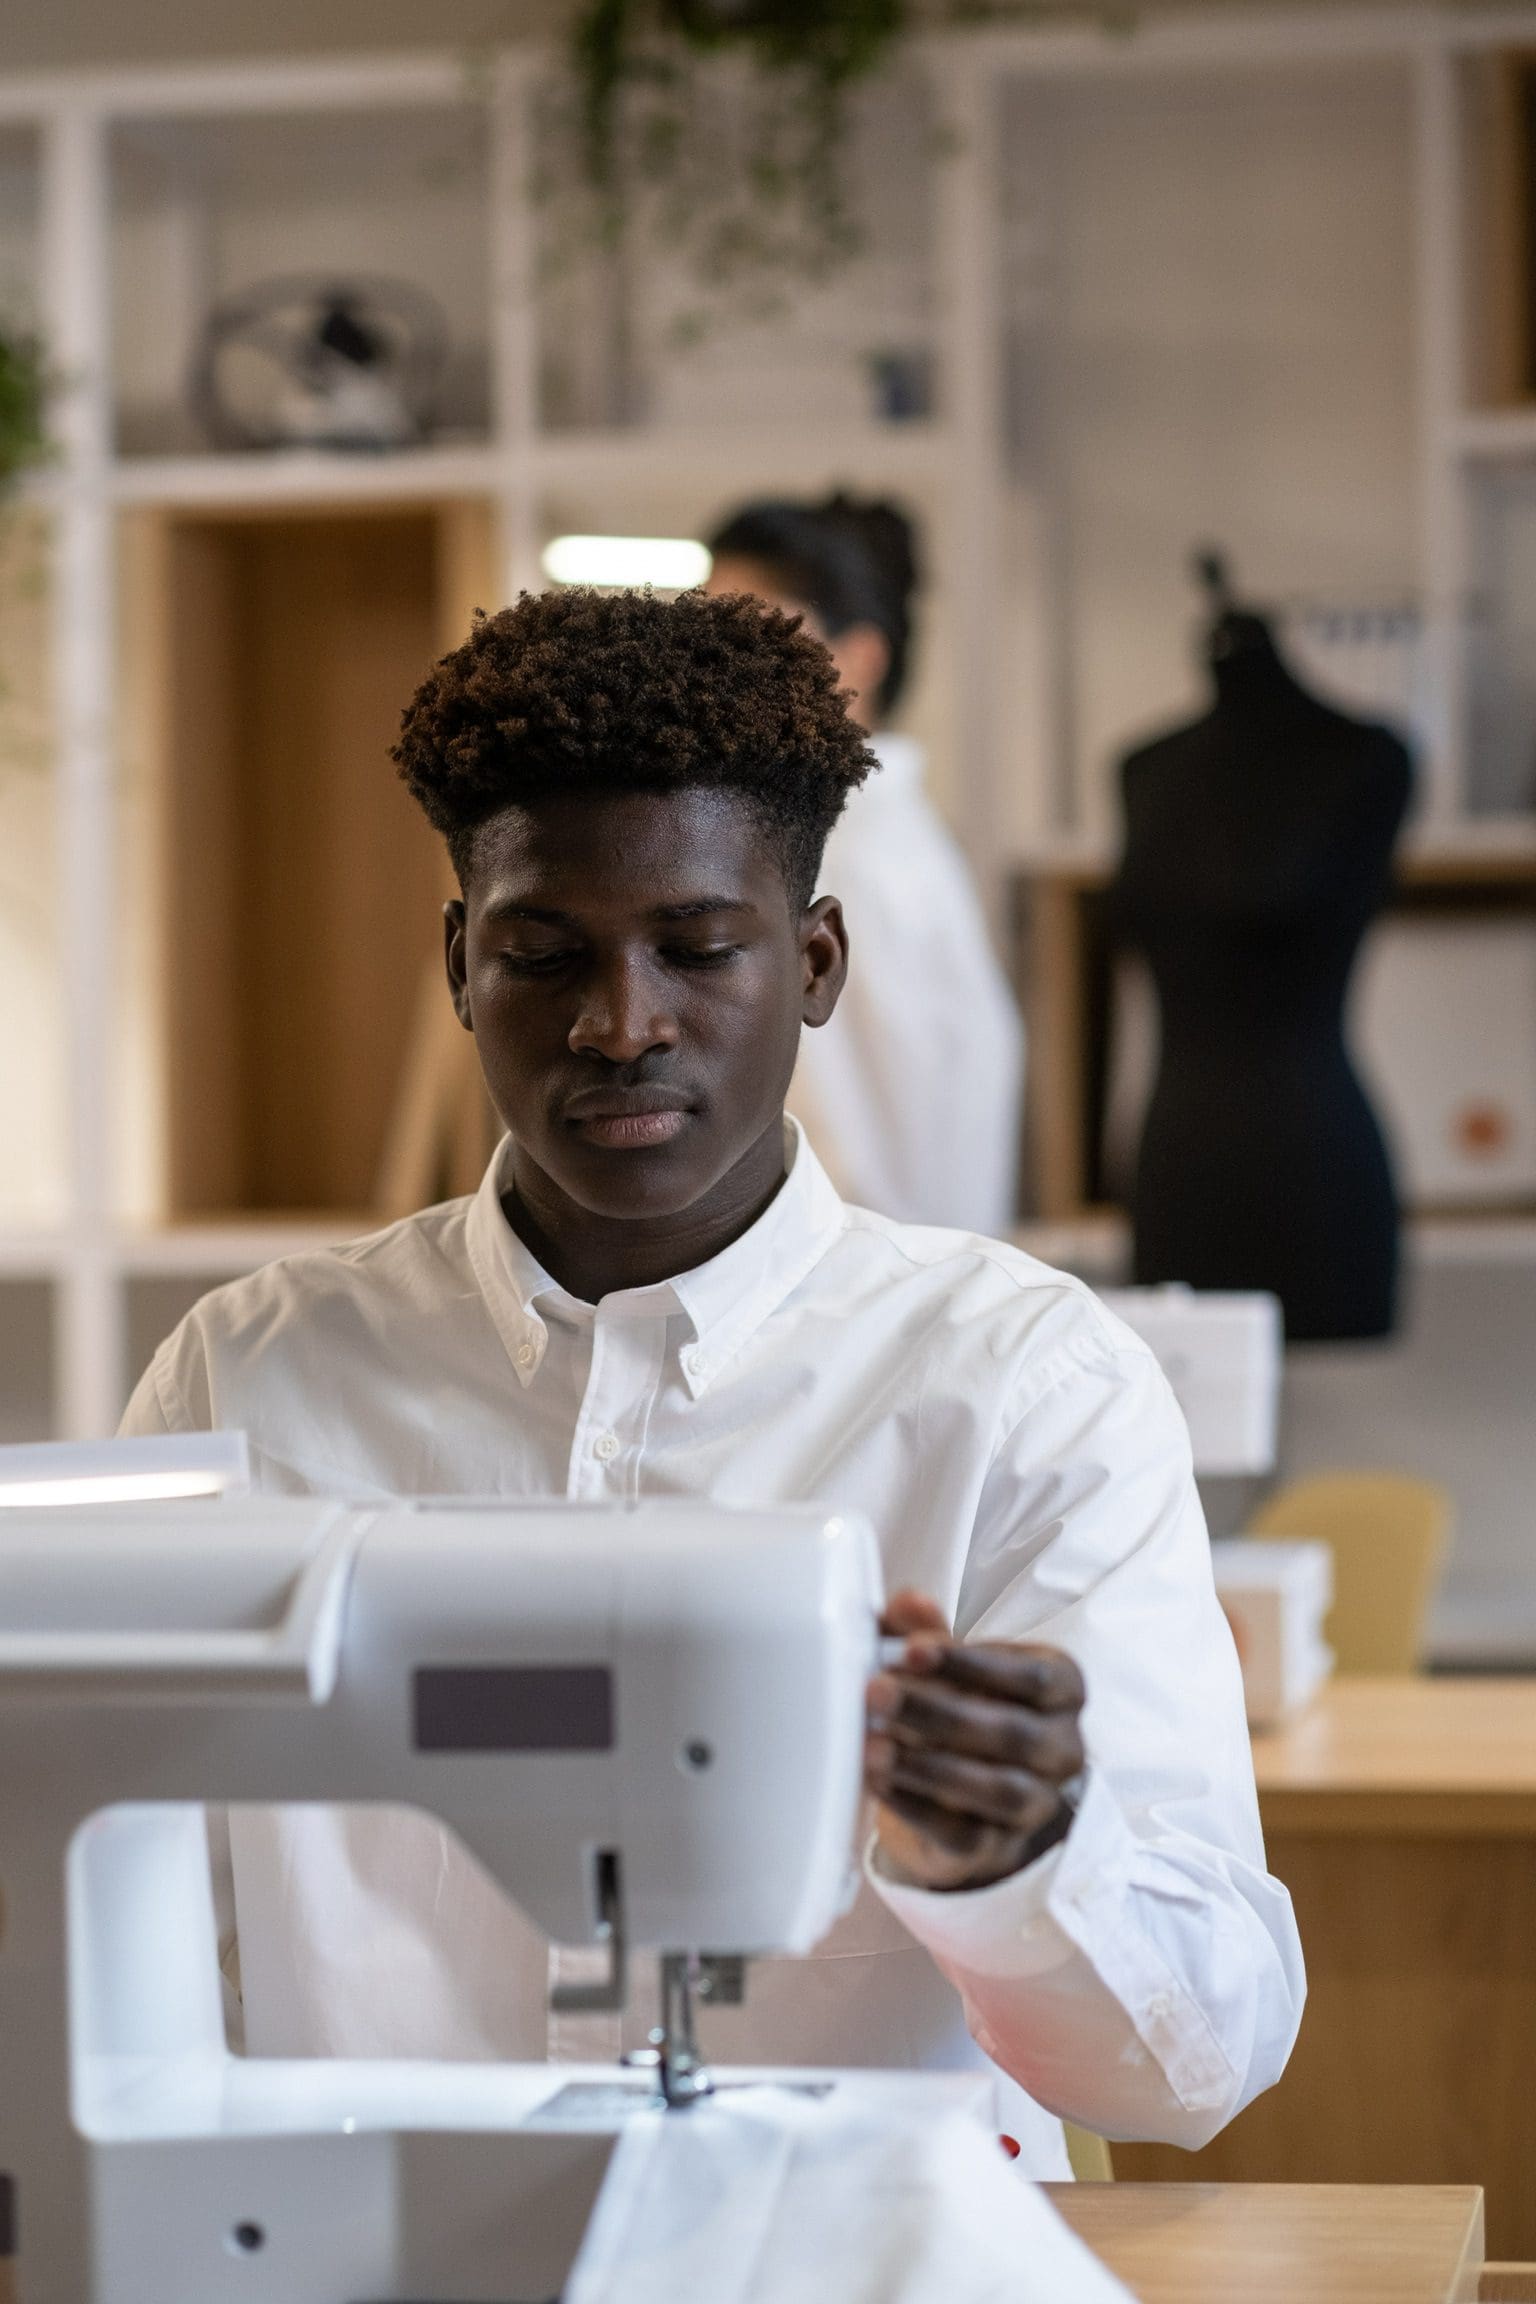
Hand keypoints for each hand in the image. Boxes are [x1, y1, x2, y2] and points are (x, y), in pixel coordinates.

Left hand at [864, 1589, 1085, 1892]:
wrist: (964, 1789)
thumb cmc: (962, 1704)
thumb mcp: (946, 1663)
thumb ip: (926, 1631)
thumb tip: (909, 1603)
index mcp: (1062, 1688)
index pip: (1031, 1676)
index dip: (971, 1664)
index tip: (911, 1650)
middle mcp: (1063, 1748)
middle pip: (1012, 1733)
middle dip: (937, 1711)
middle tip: (875, 1692)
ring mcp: (1037, 1804)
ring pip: (996, 1789)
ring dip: (928, 1766)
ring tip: (870, 1745)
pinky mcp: (999, 1848)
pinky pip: (964, 1834)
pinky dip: (916, 1806)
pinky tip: (878, 1781)